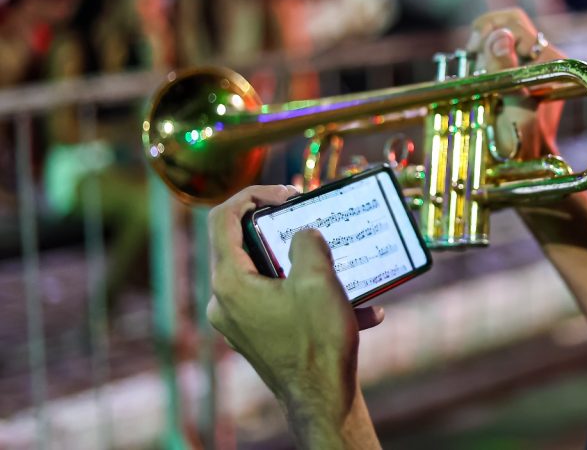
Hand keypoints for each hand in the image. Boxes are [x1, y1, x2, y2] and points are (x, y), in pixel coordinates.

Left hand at [206, 185, 383, 442]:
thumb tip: (303, 233)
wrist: (324, 401)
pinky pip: (281, 302)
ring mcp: (239, 322)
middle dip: (285, 230)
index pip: (222, 218)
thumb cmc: (318, 343)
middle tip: (313, 222)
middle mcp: (225, 302)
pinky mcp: (259, 336)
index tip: (287, 194)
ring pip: (268, 275)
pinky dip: (311, 296)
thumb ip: (307, 242)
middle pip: (246, 246)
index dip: (253, 194)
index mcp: (229, 283)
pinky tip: (355, 307)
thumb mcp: (319, 279)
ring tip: (340, 264)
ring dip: (305, 265)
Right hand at [466, 8, 564, 159]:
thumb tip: (500, 36)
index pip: (513, 22)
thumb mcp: (511, 105)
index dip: (488, 30)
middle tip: (473, 69)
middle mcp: (543, 57)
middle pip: (503, 27)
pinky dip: (481, 67)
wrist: (525, 164)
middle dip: (482, 44)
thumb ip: (504, 70)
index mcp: (549, 59)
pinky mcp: (517, 75)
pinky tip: (478, 85)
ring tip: (476, 82)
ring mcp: (530, 66)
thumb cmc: (520, 142)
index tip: (473, 50)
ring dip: (480, 58)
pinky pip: (494, 57)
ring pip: (495, 42)